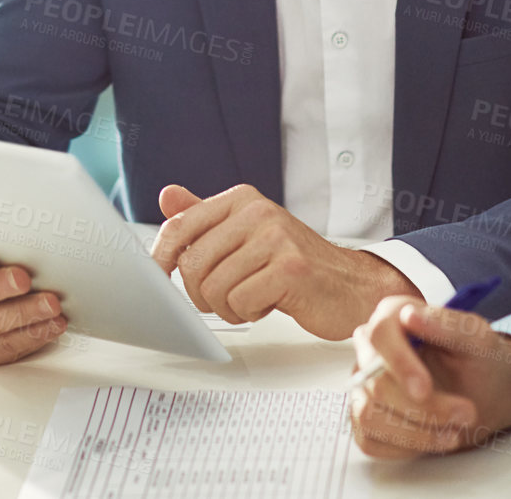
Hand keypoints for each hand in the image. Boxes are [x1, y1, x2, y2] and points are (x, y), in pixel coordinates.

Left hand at [150, 184, 418, 339]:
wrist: (351, 286)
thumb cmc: (294, 264)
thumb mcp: (247, 234)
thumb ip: (206, 217)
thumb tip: (167, 196)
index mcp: (242, 200)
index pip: (180, 225)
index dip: (161, 256)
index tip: (159, 277)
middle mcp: (257, 212)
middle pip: (193, 264)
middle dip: (201, 294)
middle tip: (226, 298)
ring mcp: (275, 238)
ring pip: (214, 288)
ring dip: (227, 307)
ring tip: (251, 300)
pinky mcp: (290, 269)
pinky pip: (240, 303)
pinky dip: (248, 313)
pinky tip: (269, 304)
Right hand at [349, 294, 510, 458]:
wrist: (488, 393)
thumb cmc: (481, 361)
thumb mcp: (478, 340)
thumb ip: (448, 324)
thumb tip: (409, 315)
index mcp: (392, 317)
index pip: (380, 336)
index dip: (400, 364)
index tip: (424, 389)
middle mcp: (371, 349)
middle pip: (376, 383)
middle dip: (423, 409)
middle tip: (466, 414)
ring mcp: (365, 384)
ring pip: (368, 415)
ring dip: (415, 432)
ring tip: (454, 433)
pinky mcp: (366, 417)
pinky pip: (370, 440)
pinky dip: (406, 446)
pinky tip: (434, 438)